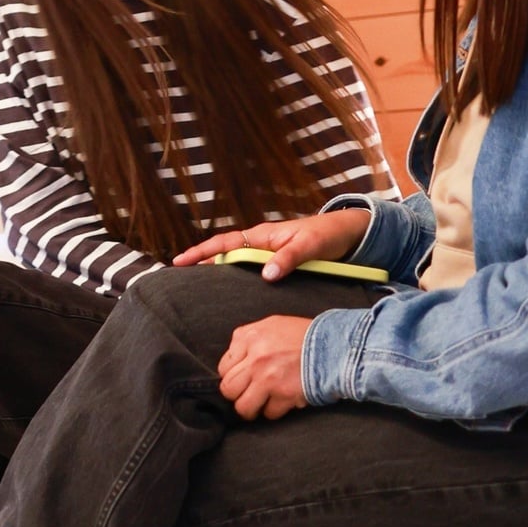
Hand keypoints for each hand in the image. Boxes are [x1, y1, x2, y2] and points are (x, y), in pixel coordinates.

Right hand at [176, 208, 372, 278]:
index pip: (225, 243)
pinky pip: (248, 270)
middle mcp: (261, 244)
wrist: (349, 235)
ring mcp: (268, 254)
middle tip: (178, 278)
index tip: (180, 261)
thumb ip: (288, 258)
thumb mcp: (309, 247)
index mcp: (263, 236)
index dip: (202, 252)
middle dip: (200, 263)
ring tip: (196, 288)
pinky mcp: (277, 263)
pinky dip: (234, 277)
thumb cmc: (328, 236)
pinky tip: (230, 291)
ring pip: (234, 262)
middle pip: (223, 253)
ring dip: (215, 271)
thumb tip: (266, 274)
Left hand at [218, 316, 312, 420]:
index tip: (242, 379)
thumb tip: (235, 360)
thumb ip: (248, 341)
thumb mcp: (271, 325)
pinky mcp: (284, 395)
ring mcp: (268, 378)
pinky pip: (269, 413)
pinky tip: (281, 402)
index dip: (233, 376)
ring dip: (250, 408)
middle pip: (228, 389)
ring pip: (243, 406)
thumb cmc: (304, 334)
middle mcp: (255, 358)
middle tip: (246, 395)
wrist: (334, 344)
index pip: (223, 367)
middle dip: (236, 395)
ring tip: (259, 405)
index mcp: (248, 337)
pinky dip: (274, 411)